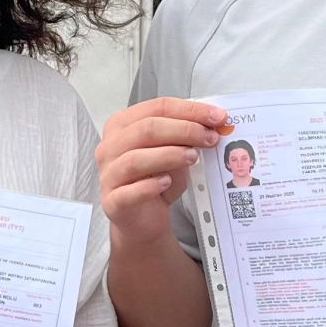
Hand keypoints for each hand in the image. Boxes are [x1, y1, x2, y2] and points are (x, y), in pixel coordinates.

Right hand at [96, 98, 226, 243]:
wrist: (143, 219)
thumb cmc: (155, 179)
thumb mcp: (174, 152)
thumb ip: (184, 137)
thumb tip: (211, 125)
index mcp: (122, 125)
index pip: (157, 107)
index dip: (189, 110)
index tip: (217, 117)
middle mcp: (110, 146)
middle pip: (146, 129)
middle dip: (184, 130)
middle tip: (210, 138)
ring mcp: (108, 174)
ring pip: (135, 158)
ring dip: (169, 155)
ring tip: (193, 158)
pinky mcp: (112, 202)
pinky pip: (128, 192)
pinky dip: (149, 186)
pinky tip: (166, 182)